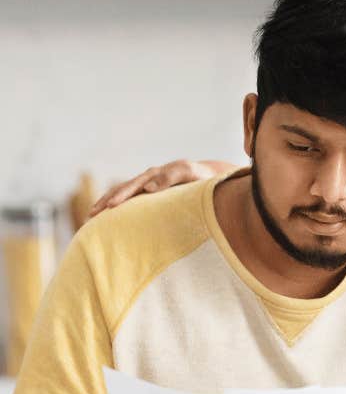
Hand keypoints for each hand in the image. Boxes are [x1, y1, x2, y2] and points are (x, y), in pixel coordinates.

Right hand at [89, 160, 233, 217]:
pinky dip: (115, 206)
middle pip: (123, 189)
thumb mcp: (191, 173)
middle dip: (107, 201)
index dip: (123, 195)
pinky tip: (106, 219)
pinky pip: (127, 199)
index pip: (135, 185)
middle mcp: (148, 178)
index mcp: (157, 175)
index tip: (111, 206)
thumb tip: (148, 188)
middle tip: (92, 214)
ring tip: (90, 218)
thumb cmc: (202, 177)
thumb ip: (172, 177)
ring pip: (121, 194)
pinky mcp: (148, 193)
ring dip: (105, 204)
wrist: (207, 175)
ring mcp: (147, 185)